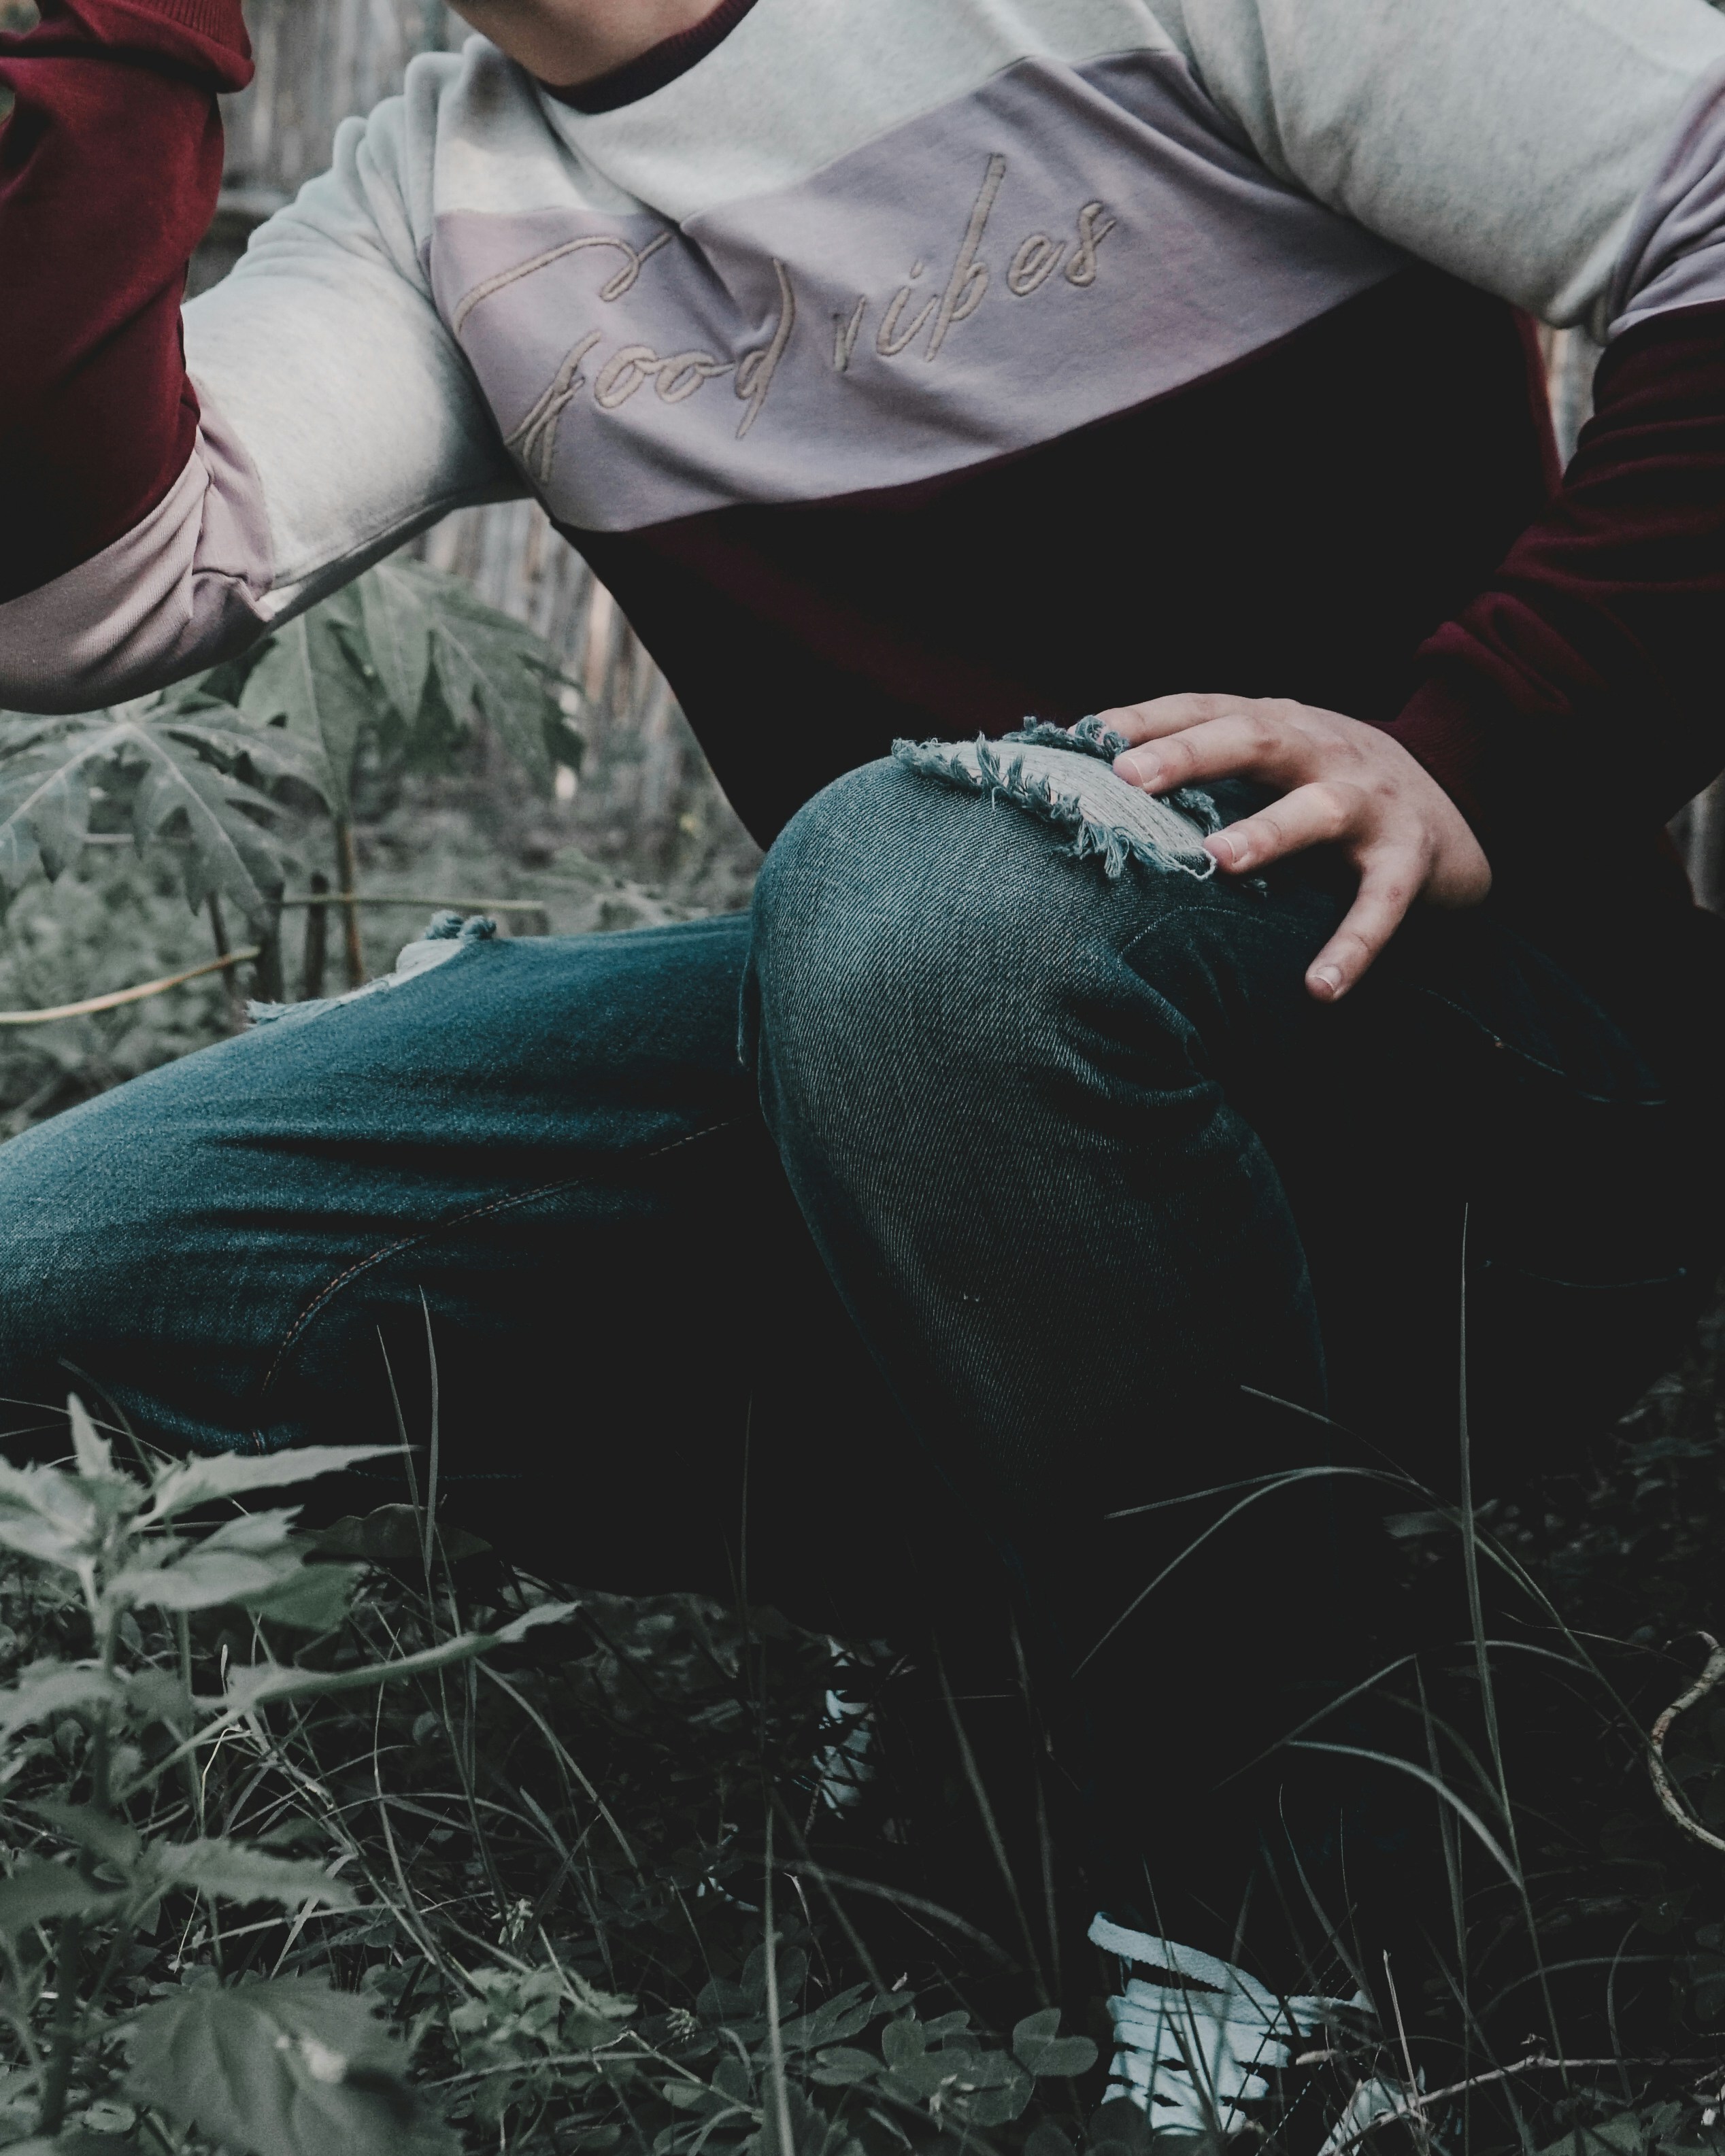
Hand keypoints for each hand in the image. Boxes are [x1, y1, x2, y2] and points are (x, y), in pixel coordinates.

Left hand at [1099, 692, 1491, 1001]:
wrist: (1456, 801)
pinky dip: (1353, 944)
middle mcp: (1324, 750)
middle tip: (1132, 777)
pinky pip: (1381, 905)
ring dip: (1271, 831)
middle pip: (1256, 738)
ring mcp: (1370, 803)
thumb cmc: (1332, 783)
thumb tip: (1100, 781)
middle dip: (1191, 754)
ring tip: (1222, 858)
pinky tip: (1321, 987)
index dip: (1148, 718)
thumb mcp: (1275, 757)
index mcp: (1280, 723)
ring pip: (1319, 809)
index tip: (1086, 735)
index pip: (1205, 707)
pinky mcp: (1409, 860)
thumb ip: (1205, 761)